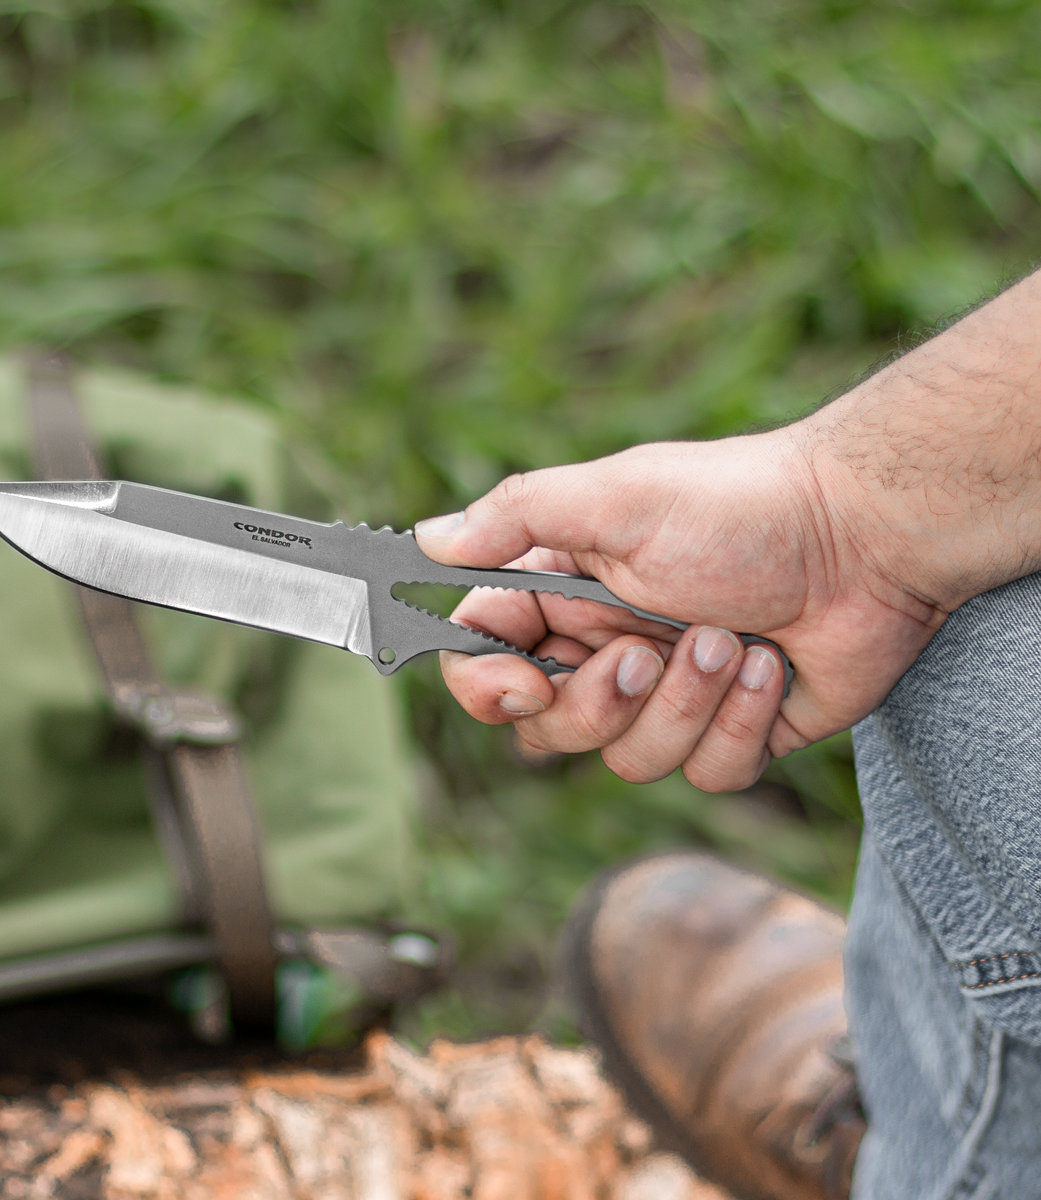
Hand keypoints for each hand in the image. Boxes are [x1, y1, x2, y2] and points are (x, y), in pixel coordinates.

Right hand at [416, 270, 1040, 789]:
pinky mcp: (731, 732)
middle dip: (599, 704)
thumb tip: (428, 540)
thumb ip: (515, 518)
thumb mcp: (616, 496)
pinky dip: (740, 725)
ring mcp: (670, 695)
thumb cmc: (738, 507)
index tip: (527, 682)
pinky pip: (706, 774)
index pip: (486, 660)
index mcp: (566, 594)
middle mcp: (607, 648)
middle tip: (642, 653)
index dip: (491, 687)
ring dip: (683, 705)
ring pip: (629, 760)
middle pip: (549, 731)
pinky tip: (772, 671)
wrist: (866, 536)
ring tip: (728, 642)